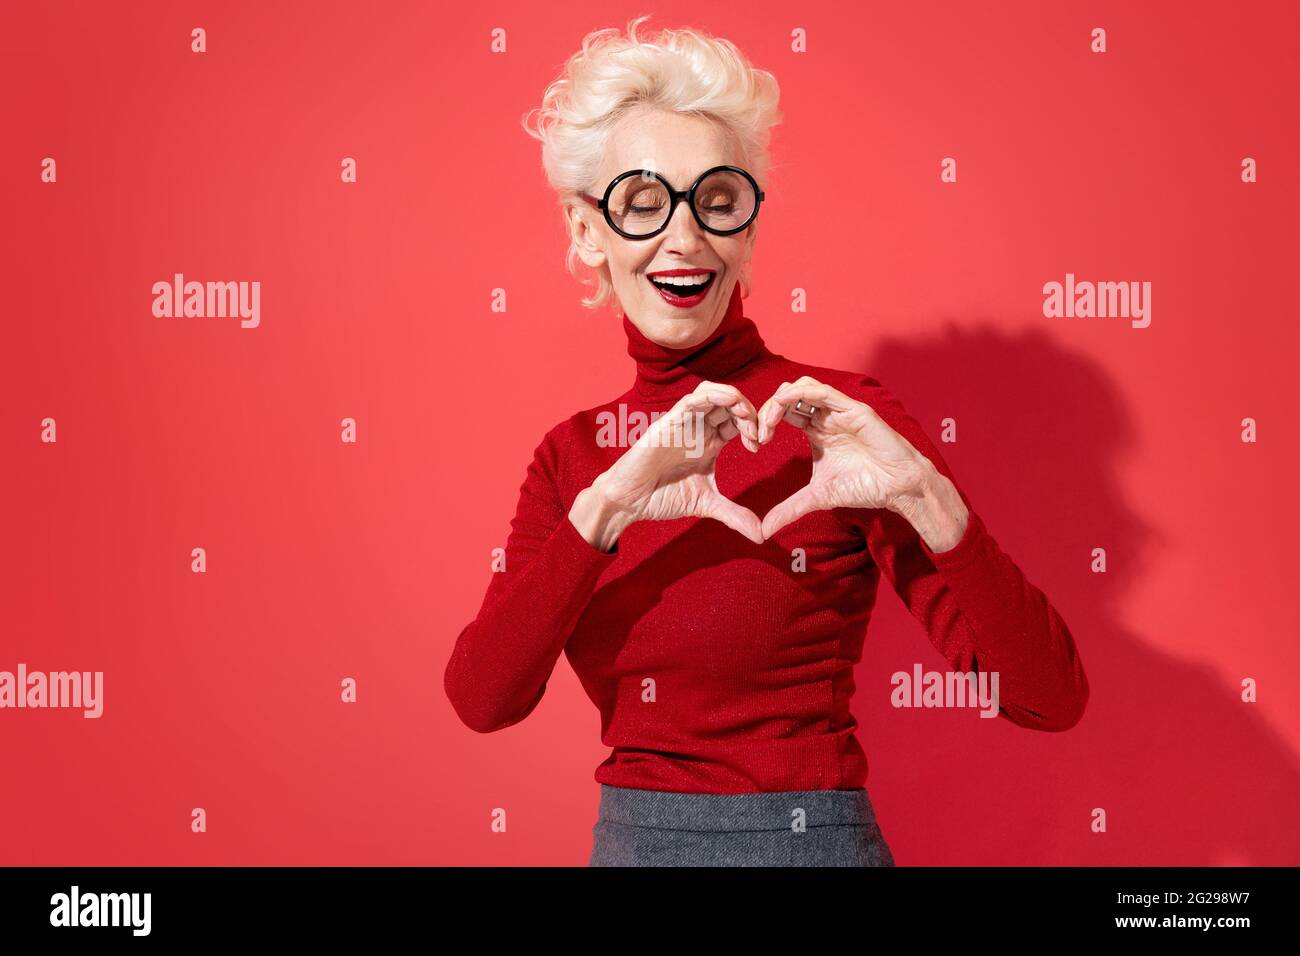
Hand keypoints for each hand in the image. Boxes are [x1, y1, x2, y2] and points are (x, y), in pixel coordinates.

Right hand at [583, 380, 764, 544]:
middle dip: (749, 412)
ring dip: (734, 398)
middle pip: (730, 404)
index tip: (760, 444)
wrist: (630, 501)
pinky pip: (692, 400)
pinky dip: (712, 395)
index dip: (754, 426)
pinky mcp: (670, 422)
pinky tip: (727, 401)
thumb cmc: (662, 497)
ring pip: (713, 393)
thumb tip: (761, 535)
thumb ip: (734, 515)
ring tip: (744, 415)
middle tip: (757, 433)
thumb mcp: (706, 504)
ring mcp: (685, 423)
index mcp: (710, 443)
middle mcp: (699, 429)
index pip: (738, 422)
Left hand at [755, 376, 936, 538]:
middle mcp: (826, 416)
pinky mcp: (853, 409)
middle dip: (767, 410)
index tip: (754, 444)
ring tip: (768, 422)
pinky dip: (800, 393)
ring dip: (779, 399)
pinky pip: (823, 391)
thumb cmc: (864, 487)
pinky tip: (785, 405)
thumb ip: (789, 509)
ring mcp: (839, 410)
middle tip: (757, 433)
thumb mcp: (817, 497)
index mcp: (816, 430)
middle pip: (788, 397)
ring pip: (802, 387)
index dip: (764, 422)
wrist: (897, 488)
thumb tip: (763, 530)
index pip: (783, 413)